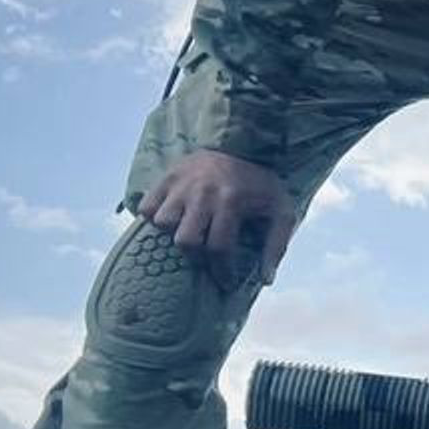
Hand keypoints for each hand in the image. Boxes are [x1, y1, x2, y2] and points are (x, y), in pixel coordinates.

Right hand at [135, 150, 297, 286]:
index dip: (222, 272)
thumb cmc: (261, 185)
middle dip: (197, 257)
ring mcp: (180, 185)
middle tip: (207, 259)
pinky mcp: (166, 178)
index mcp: (231, 202)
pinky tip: (172, 222)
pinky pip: (147, 207)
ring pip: (163, 223)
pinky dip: (154, 219)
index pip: (219, 248)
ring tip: (190, 235)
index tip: (226, 283)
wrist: (242, 145)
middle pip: (187, 240)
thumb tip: (266, 280)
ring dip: (174, 236)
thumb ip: (276, 245)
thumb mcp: (282, 211)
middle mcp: (202, 194)